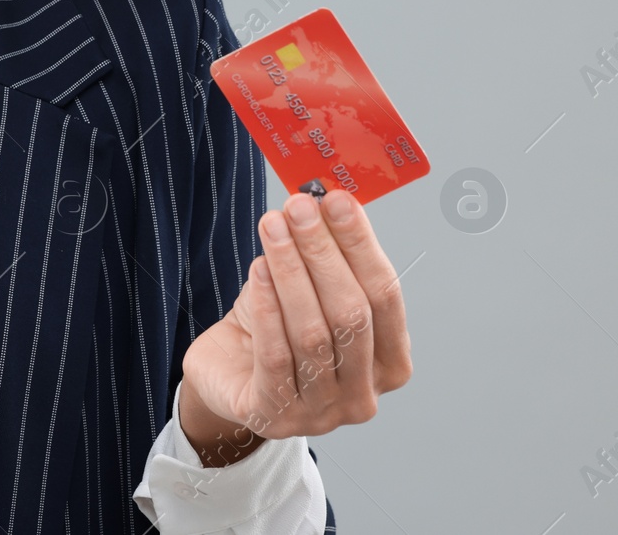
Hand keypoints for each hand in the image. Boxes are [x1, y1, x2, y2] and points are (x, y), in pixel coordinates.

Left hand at [177, 189, 411, 465]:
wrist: (227, 373)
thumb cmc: (277, 328)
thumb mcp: (309, 291)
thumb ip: (327, 256)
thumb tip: (322, 199)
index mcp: (390, 364)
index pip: (386, 297)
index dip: (362, 246)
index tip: (338, 201)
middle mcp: (364, 396)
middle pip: (351, 315)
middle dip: (324, 253)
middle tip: (299, 207)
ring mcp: (322, 413)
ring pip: (313, 334)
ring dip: (291, 272)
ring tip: (272, 227)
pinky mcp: (275, 416)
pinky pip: (276, 356)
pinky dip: (268, 308)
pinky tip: (258, 269)